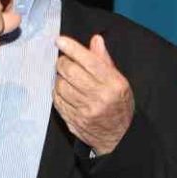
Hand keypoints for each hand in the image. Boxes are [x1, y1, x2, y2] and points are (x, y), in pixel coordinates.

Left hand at [53, 34, 134, 155]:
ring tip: (66, 77)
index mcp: (113, 84)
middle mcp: (100, 96)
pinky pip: (57, 100)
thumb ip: (105, 61)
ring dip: (59, 78)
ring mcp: (85, 110)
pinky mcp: (74, 120)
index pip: (89, 61)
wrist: (119, 137)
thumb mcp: (119, 82)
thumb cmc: (119, 105)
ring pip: (61, 85)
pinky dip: (57, 92)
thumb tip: (95, 40)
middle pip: (71, 72)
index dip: (72, 48)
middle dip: (63, 62)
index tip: (60, 40)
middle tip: (64, 61)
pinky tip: (63, 90)